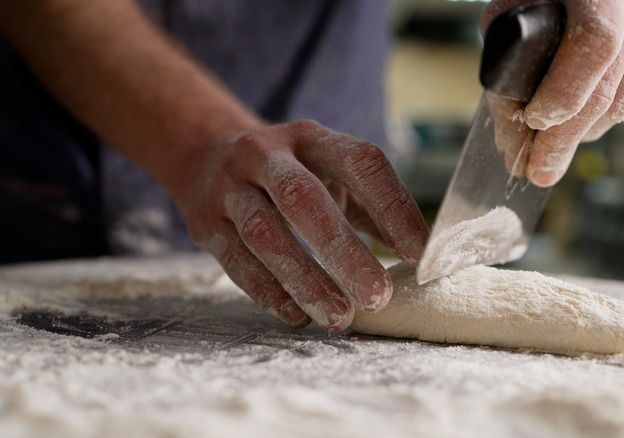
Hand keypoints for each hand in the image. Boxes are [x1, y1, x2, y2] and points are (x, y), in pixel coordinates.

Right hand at [178, 120, 427, 330]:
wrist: (204, 154)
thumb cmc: (289, 174)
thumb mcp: (329, 173)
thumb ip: (371, 207)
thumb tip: (418, 253)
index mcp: (312, 138)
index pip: (360, 161)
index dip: (392, 205)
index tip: (418, 252)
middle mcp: (267, 154)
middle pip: (303, 199)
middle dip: (343, 251)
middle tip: (376, 295)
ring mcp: (229, 186)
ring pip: (264, 234)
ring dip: (304, 279)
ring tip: (339, 316)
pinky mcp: (205, 222)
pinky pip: (236, 260)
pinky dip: (268, 291)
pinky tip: (297, 316)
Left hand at [483, 0, 623, 186]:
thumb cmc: (550, 1)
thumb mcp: (516, 17)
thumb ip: (512, 71)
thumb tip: (515, 144)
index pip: (595, 42)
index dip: (564, 92)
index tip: (535, 123)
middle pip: (609, 91)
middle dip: (562, 139)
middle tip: (537, 168)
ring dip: (586, 128)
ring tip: (564, 122)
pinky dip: (622, 115)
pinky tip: (606, 90)